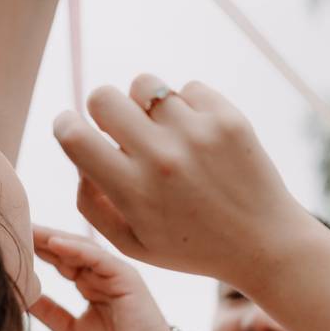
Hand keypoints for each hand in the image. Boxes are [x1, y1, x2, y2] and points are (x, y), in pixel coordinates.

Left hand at [29, 226, 170, 330]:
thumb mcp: (69, 330)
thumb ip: (49, 311)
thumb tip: (21, 298)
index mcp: (91, 285)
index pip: (62, 260)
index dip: (38, 250)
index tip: (13, 241)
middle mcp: (102, 275)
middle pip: (69, 249)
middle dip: (42, 238)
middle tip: (16, 225)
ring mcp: (115, 273)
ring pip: (82, 249)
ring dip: (55, 238)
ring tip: (30, 230)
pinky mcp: (126, 276)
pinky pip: (98, 257)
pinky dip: (76, 249)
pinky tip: (54, 243)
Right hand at [52, 74, 311, 288]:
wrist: (264, 244)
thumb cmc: (190, 246)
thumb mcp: (131, 243)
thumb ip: (92, 204)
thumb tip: (79, 158)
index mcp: (133, 191)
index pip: (75, 136)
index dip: (65, 126)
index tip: (73, 129)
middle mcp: (162, 158)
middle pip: (103, 97)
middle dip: (103, 110)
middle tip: (121, 131)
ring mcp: (197, 134)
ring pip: (146, 84)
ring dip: (147, 106)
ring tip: (164, 134)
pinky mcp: (228, 119)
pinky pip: (187, 88)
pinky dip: (187, 108)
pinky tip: (199, 138)